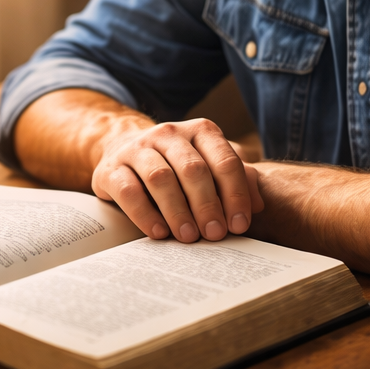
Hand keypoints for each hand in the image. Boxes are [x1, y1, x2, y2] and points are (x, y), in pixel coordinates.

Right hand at [91, 118, 263, 241]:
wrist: (124, 152)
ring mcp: (137, 149)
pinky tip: (159, 233)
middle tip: (215, 235)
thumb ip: (237, 179)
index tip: (239, 224)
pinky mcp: (111, 168)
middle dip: (207, 205)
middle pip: (193, 169)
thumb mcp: (210, 166)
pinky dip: (145, 214)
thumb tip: (257, 205)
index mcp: (200, 131)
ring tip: (188, 237)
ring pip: (160, 178)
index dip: (234, 194)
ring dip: (178, 211)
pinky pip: (129, 191)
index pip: (224, 160)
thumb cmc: (178, 165)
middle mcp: (168, 134)